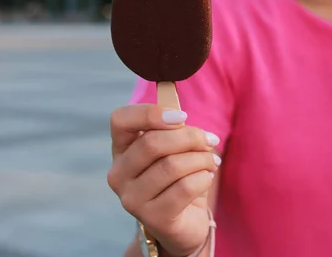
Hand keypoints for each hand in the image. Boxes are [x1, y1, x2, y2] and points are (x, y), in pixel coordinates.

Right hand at [107, 104, 220, 256]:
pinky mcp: (152, 217)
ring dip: (202, 159)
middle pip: (153, 142)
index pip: (120, 119)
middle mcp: (118, 174)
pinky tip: (206, 177)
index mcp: (121, 149)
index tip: (182, 117)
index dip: (151, 113)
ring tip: (213, 161)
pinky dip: (203, 178)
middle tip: (210, 140)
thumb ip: (174, 128)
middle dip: (190, 137)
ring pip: (172, 165)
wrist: (185, 221)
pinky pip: (185, 187)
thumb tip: (178, 109)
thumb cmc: (179, 177)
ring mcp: (131, 199)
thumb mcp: (176, 148)